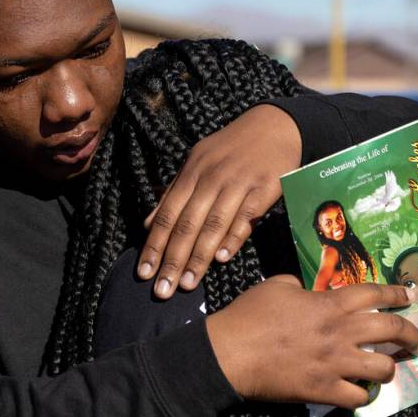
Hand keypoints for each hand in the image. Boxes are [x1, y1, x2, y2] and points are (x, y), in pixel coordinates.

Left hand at [138, 104, 301, 297]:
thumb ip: (173, 193)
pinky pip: (245, 216)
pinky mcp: (264, 188)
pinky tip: (220, 258)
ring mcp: (237, 183)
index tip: (144, 273)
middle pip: (186, 224)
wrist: (274, 126)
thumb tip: (148, 224)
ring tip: (187, 285)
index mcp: (191, 173)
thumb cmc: (231, 149)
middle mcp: (210, 178)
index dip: (154, 245)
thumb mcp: (197, 163)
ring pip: (213, 224)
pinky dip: (232, 237)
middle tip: (162, 291)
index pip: (167, 215)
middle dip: (172, 260)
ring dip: (198, 257)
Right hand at [206, 276, 417, 408]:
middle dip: (410, 334)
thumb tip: (305, 289)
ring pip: (383, 368)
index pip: (373, 294)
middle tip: (414, 339)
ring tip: (384, 367)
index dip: (395, 294)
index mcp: (328, 304)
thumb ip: (299, 285)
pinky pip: (358, 398)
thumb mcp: (275, 286)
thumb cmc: (249, 316)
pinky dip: (361, 395)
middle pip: (391, 331)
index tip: (408, 296)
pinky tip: (357, 390)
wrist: (230, 352)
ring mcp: (334, 364)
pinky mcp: (324, 390)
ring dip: (387, 367)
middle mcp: (339, 333)